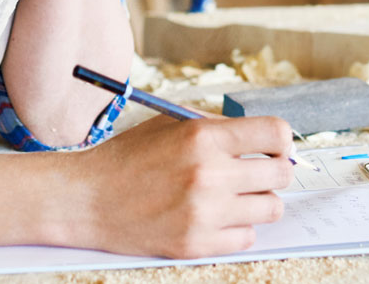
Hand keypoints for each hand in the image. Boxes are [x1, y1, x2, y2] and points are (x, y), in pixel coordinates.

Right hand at [68, 115, 293, 258]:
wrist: (87, 199)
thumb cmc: (127, 158)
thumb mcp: (170, 124)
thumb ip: (215, 126)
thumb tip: (262, 138)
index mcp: (202, 137)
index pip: (275, 134)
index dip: (281, 141)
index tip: (275, 148)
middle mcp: (208, 173)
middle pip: (280, 175)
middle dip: (273, 172)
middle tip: (257, 174)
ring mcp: (204, 212)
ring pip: (270, 209)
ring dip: (258, 202)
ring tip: (236, 197)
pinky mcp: (196, 244)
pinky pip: (247, 237)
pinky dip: (237, 228)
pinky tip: (217, 217)